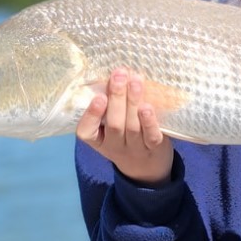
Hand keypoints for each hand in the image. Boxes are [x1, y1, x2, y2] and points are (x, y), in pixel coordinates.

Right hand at [76, 68, 173, 186]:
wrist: (147, 168)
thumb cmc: (125, 138)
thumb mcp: (110, 129)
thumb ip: (110, 106)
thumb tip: (117, 72)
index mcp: (98, 140)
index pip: (86, 131)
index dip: (91, 115)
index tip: (98, 97)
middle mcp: (114, 146)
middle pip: (114, 123)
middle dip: (116, 97)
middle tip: (119, 75)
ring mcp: (135, 148)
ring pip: (132, 126)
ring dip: (133, 102)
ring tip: (135, 82)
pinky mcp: (154, 148)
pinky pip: (151, 136)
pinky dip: (149, 122)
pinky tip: (147, 106)